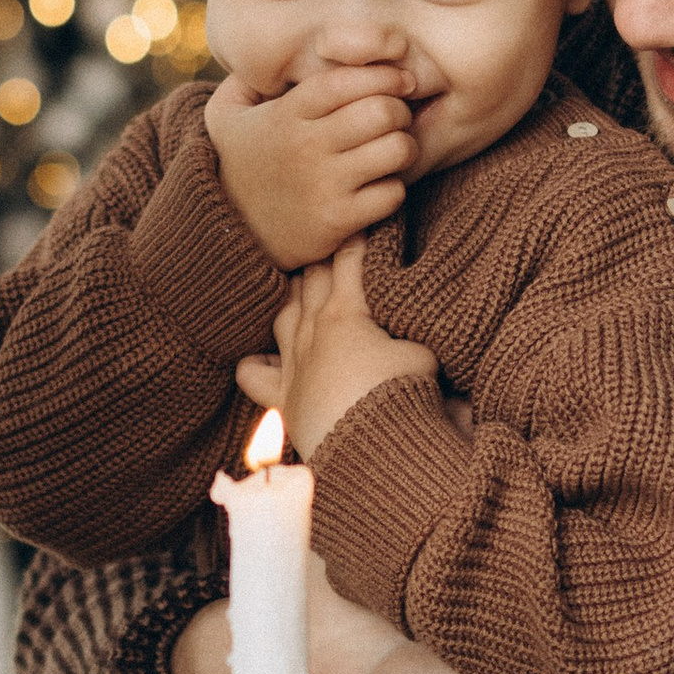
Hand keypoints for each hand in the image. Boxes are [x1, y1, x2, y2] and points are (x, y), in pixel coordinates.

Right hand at [207, 64, 416, 268]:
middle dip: (399, 110)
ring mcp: (323, 186)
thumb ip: (245, 77)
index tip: (398, 80)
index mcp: (286, 114)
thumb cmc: (236, 166)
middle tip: (395, 118)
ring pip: (396, 150)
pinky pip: (392, 194)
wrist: (224, 233)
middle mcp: (306, 147)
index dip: (380, 74)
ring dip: (402, 148)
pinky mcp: (337, 222)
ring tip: (390, 151)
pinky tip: (377, 187)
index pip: (345, 80)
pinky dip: (393, 189)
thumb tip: (270, 47)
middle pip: (381, 112)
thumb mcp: (224, 116)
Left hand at [239, 239, 437, 455]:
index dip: (359, 239)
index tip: (366, 224)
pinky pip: (252, 374)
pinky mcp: (283, 399)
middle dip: (324, 261)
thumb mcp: (420, 353)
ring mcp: (293, 364)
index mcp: (345, 312)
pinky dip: (255, 361)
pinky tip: (263, 356)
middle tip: (336, 249)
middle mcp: (312, 331)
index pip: (349, 260)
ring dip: (294, 297)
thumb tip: (402, 326)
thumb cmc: (403, 397)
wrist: (375, 449)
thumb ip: (407, 330)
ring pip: (284, 315)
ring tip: (305, 288)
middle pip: (312, 280)